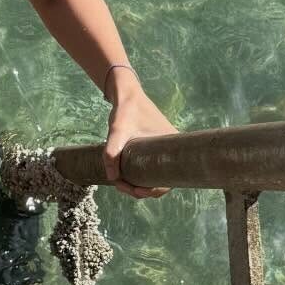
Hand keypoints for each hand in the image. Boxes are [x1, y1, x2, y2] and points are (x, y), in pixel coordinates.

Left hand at [102, 77, 174, 199]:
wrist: (125, 93)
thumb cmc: (126, 110)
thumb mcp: (117, 131)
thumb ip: (111, 153)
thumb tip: (113, 177)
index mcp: (172, 146)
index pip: (168, 181)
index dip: (152, 191)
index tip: (135, 191)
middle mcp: (172, 150)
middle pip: (160, 182)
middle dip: (141, 190)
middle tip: (122, 186)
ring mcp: (163, 149)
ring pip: (153, 176)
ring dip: (137, 183)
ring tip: (119, 181)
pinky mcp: (154, 148)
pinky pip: (150, 168)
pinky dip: (138, 175)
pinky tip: (123, 175)